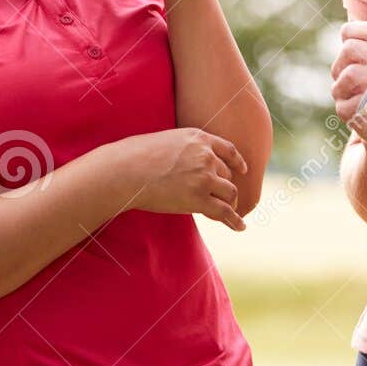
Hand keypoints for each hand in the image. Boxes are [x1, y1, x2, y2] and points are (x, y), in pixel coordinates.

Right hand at [112, 127, 249, 230]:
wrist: (124, 171)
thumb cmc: (134, 157)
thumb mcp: (165, 142)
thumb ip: (182, 150)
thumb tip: (184, 163)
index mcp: (198, 138)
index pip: (227, 150)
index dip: (237, 162)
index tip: (242, 170)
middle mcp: (205, 156)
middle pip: (226, 174)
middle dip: (223, 186)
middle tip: (218, 198)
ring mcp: (204, 177)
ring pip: (229, 193)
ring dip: (229, 203)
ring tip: (229, 214)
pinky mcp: (199, 198)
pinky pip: (224, 211)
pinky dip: (234, 221)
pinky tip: (240, 227)